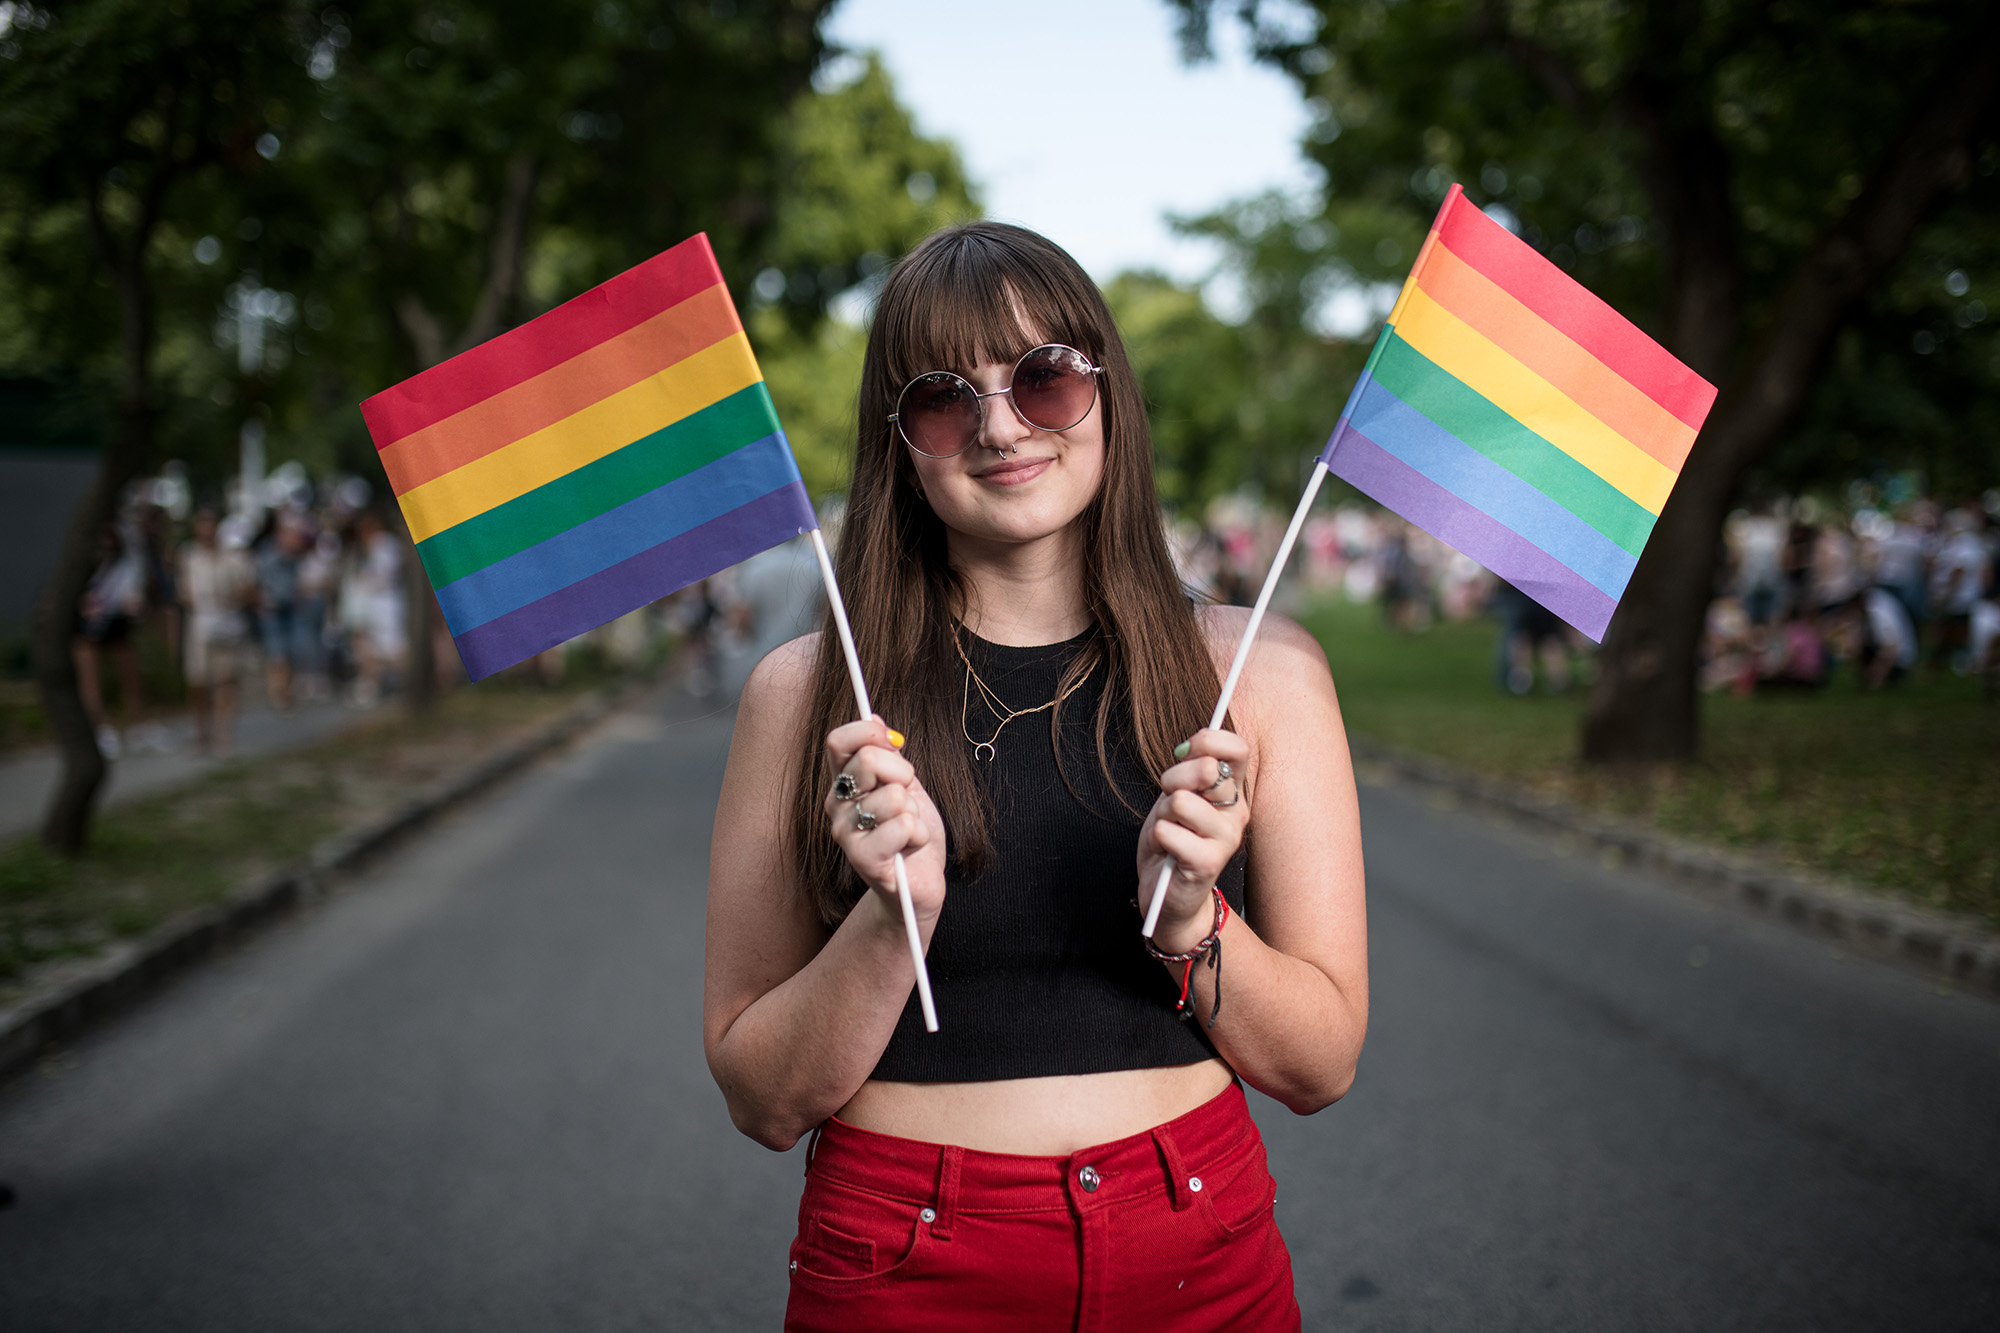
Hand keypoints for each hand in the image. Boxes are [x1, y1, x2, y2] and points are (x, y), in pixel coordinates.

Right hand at [823, 716, 946, 923]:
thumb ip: (888, 754)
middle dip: (903, 774)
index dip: (868, 732)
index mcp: (844, 783)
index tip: (893, 741)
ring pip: (894, 796)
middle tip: (907, 798)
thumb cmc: (911, 835)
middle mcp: (837, 806)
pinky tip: (910, 848)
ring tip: (908, 830)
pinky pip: (904, 826)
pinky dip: (919, 834)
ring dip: (914, 812)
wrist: (918, 883)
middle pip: (869, 760)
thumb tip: (873, 715)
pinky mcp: (864, 860)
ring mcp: (846, 834)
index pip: (839, 741)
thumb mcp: (904, 784)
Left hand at [1138, 728, 1249, 952]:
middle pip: (1206, 769)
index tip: (1186, 751)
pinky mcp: (1208, 862)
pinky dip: (1158, 838)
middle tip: (1169, 801)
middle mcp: (1237, 812)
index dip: (1210, 740)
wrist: (1167, 894)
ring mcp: (1227, 838)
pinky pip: (1168, 831)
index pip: (1238, 749)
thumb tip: (1191, 747)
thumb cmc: (1171, 841)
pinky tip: (1167, 851)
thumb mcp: (1176, 797)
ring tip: (1169, 831)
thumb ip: (1187, 771)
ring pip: (1182, 801)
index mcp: (1233, 791)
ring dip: (1163, 814)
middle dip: (1173, 778)